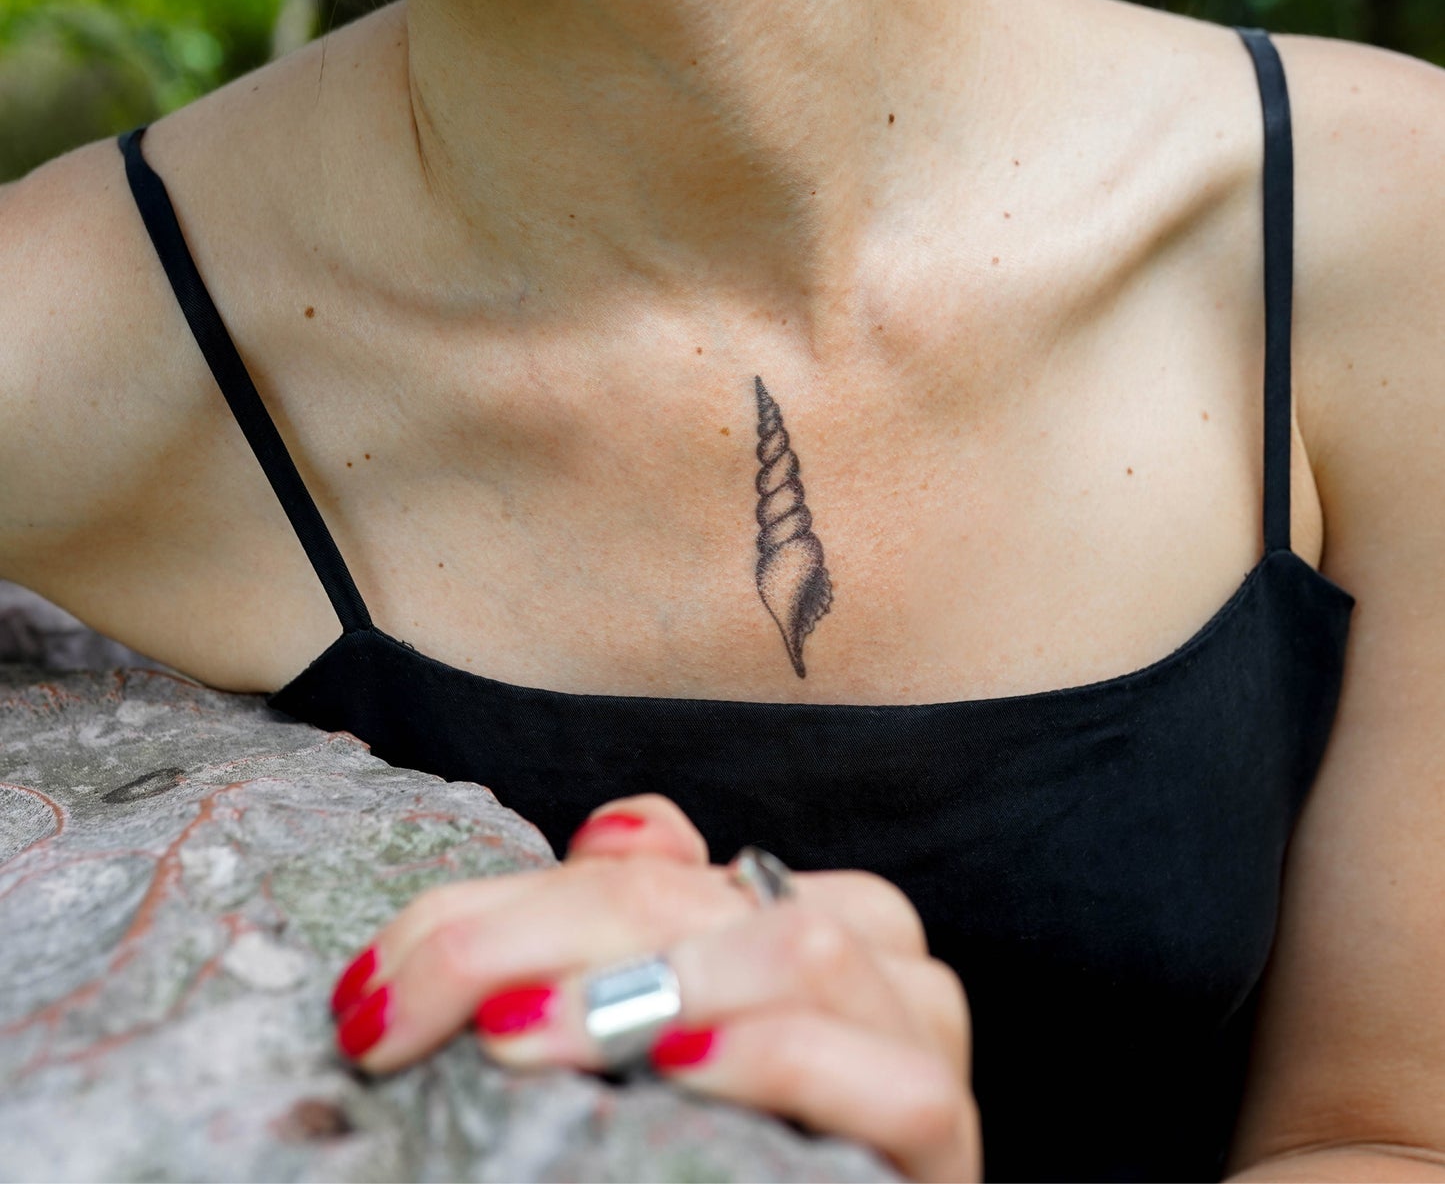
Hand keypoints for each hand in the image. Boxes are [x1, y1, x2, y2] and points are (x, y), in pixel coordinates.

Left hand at [329, 793, 981, 1182]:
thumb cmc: (707, 1154)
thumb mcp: (641, 1039)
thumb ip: (623, 936)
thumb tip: (613, 837)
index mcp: (774, 913)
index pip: (644, 861)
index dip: (505, 902)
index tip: (377, 991)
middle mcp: (861, 951)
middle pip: (693, 895)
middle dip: (533, 936)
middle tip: (405, 1013)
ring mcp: (914, 1039)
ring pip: (808, 944)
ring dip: (648, 982)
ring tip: (519, 1037)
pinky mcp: (946, 1141)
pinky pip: (898, 1077)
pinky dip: (781, 1054)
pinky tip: (686, 1067)